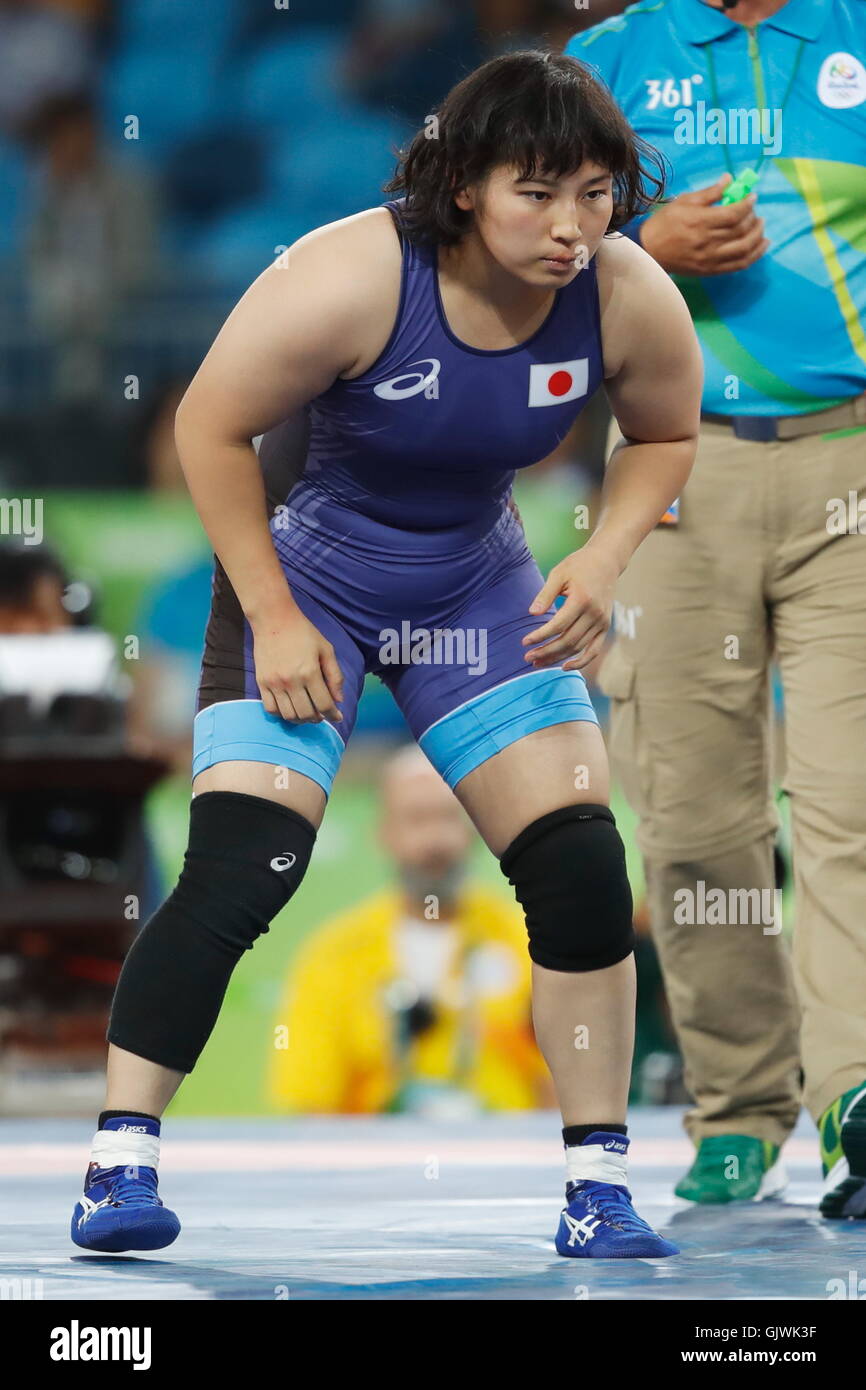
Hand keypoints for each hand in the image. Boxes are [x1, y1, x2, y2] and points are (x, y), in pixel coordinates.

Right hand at [251, 604, 343, 723]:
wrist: (274, 619)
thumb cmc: (303, 632)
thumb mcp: (326, 650)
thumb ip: (335, 676)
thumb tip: (339, 700)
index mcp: (310, 672)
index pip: (324, 704)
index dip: (333, 715)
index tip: (337, 717)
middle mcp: (292, 681)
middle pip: (306, 714)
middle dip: (318, 719)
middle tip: (321, 715)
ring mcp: (274, 683)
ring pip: (288, 715)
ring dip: (301, 719)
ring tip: (306, 713)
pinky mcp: (262, 683)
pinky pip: (270, 709)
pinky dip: (282, 714)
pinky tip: (289, 708)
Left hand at [522, 545, 618, 671]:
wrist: (606, 562)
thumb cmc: (578, 566)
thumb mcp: (559, 574)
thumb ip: (545, 594)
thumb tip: (532, 613)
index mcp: (582, 599)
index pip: (558, 625)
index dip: (540, 636)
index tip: (525, 642)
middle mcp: (594, 613)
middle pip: (568, 641)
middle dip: (546, 651)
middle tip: (528, 657)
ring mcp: (602, 622)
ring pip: (578, 648)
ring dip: (557, 658)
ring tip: (538, 662)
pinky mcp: (605, 627)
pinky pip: (594, 650)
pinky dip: (581, 662)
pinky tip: (564, 667)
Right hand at [640, 173, 768, 275]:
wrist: (650, 252)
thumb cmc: (665, 224)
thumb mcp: (684, 202)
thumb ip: (709, 193)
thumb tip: (729, 180)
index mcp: (700, 222)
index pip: (733, 214)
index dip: (747, 204)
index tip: (752, 197)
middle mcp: (707, 242)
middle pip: (741, 230)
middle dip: (753, 218)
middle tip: (753, 211)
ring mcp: (710, 258)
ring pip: (744, 249)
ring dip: (758, 236)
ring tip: (760, 226)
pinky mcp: (711, 270)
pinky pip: (739, 265)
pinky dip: (754, 255)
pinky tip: (761, 245)